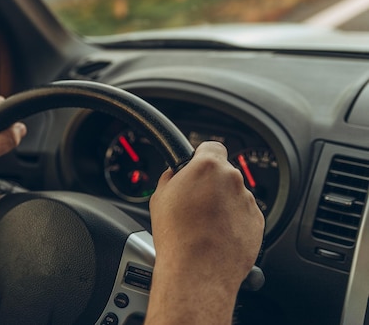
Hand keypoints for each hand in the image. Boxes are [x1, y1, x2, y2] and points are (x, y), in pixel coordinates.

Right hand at [146, 141, 263, 323]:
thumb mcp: (159, 197)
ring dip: (223, 204)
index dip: (203, 156)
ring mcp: (248, 202)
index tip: (198, 165)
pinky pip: (244, 215)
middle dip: (212, 184)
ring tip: (205, 225)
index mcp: (208, 167)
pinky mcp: (258, 223)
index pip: (212, 146)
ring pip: (235, 195)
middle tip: (195, 203)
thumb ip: (172, 178)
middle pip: (224, 173)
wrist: (197, 272)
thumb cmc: (176, 236)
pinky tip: (217, 236)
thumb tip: (176, 175)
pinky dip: (234, 222)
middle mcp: (232, 180)